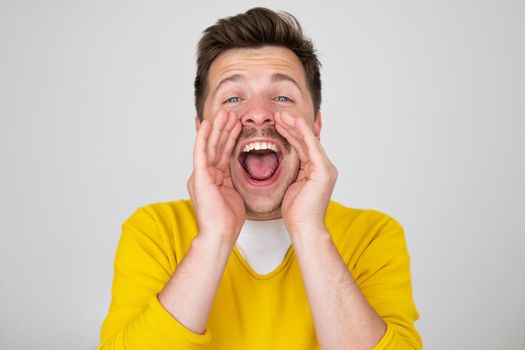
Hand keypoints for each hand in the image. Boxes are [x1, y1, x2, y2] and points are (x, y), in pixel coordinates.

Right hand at [187, 111, 244, 245]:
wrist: (220, 234)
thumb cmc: (227, 220)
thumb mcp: (234, 194)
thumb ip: (233, 181)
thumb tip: (241, 175)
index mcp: (213, 179)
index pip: (221, 153)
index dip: (228, 137)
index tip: (235, 123)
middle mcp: (205, 175)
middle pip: (216, 146)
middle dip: (224, 129)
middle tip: (231, 112)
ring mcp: (200, 175)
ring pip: (209, 146)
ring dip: (216, 128)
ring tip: (224, 112)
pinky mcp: (199, 177)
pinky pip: (201, 153)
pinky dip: (203, 138)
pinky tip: (206, 124)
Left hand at [275, 112, 337, 235]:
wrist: (304, 228)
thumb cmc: (297, 213)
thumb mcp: (291, 187)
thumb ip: (292, 173)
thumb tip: (283, 165)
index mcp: (317, 171)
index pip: (303, 146)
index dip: (291, 132)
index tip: (278, 123)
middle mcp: (324, 167)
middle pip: (306, 140)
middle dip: (292, 126)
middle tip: (278, 114)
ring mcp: (326, 168)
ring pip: (309, 140)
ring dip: (294, 125)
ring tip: (281, 115)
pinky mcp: (323, 171)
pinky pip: (311, 146)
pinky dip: (302, 132)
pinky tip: (292, 122)